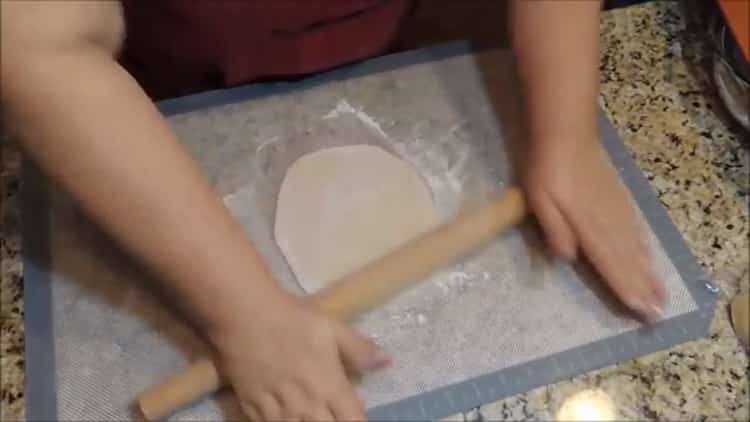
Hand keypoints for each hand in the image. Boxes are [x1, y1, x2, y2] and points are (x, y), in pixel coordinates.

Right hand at [211, 292, 389, 420]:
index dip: (356, 421)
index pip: (352, 420)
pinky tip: (283, 418)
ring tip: (308, 416)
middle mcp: (307, 405)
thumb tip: (387, 362)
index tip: (354, 416)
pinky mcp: (252, 407)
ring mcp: (278, 410)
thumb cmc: (293, 319)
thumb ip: (359, 349)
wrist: (246, 316)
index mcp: (331, 387)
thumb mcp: (333, 328)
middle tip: (332, 415)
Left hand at [522, 137, 664, 320]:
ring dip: (646, 270)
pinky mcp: (617, 197)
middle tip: (657, 311)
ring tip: (659, 292)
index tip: (639, 308)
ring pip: (633, 245)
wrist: (567, 134)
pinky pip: (634, 228)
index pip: (607, 261)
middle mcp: (606, 221)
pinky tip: (647, 255)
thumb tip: (569, 258)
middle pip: (625, 258)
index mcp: (585, 224)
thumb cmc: (546, 170)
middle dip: (641, 285)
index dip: (623, 285)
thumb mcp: (539, 200)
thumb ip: (554, 229)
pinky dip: (643, 246)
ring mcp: (615, 208)